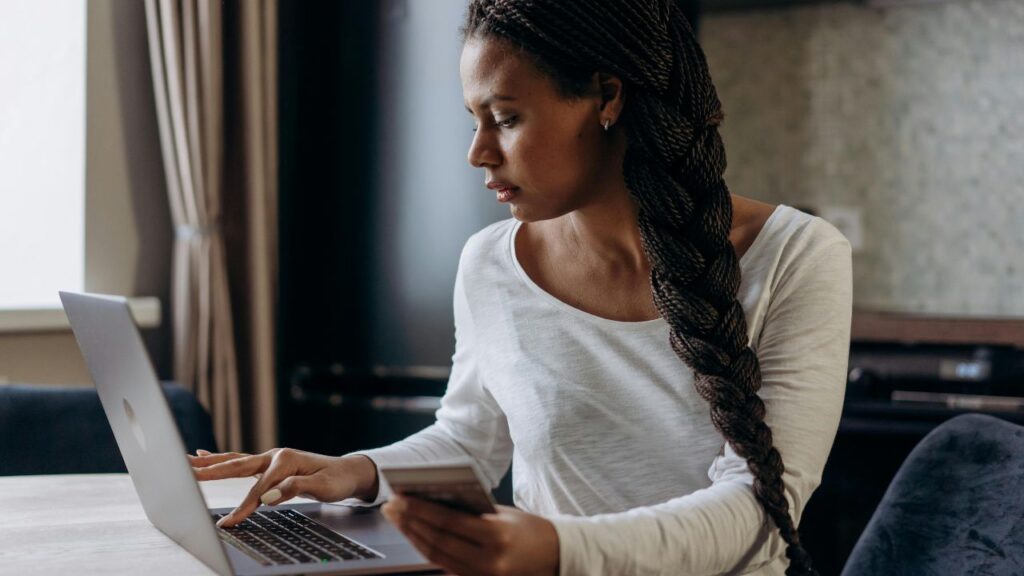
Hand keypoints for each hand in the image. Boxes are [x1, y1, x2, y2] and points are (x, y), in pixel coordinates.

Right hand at [189, 448, 378, 527]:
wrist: (348, 471)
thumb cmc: (336, 480)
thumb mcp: (322, 487)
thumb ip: (294, 488)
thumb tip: (267, 497)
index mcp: (286, 460)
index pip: (259, 488)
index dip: (244, 506)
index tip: (229, 523)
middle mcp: (275, 456)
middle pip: (237, 464)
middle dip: (211, 469)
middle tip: (186, 470)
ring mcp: (271, 458)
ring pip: (235, 460)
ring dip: (210, 461)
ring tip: (187, 459)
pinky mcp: (269, 464)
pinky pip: (240, 462)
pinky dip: (221, 459)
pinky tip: (204, 454)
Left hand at [381, 495, 558, 575]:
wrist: (556, 557)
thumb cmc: (529, 529)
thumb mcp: (503, 514)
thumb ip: (472, 511)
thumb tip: (432, 499)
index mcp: (497, 537)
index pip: (449, 522)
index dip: (420, 510)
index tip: (400, 497)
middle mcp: (489, 561)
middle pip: (438, 541)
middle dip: (410, 522)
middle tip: (391, 506)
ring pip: (437, 556)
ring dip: (413, 536)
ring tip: (398, 518)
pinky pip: (445, 566)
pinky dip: (427, 549)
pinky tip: (415, 534)